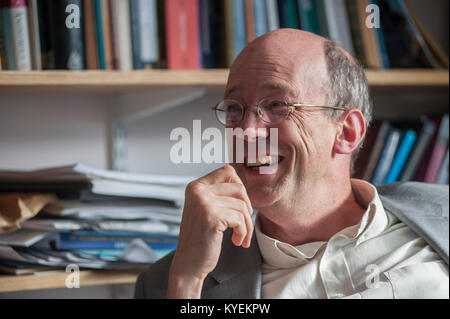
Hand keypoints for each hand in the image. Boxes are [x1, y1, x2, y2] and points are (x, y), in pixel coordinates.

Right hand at [166, 165, 253, 297]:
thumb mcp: (206, 209)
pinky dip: (243, 232)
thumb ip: (219, 194)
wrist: (188, 263)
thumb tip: (240, 180)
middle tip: (243, 224)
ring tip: (240, 236)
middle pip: (238, 188)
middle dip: (247, 208)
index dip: (240, 187)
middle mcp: (197, 191)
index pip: (227, 171)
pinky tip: (236, 241)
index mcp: (195, 186)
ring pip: (242, 205)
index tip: (240, 207)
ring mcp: (203, 202)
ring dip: (246, 224)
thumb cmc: (201, 237)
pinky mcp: (211, 217)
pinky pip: (240, 219)